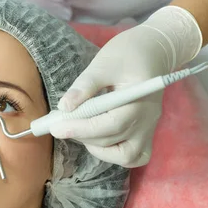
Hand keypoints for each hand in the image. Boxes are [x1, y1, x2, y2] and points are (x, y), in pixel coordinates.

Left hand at [51, 6, 202, 166]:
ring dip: (98, 148)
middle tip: (59, 125)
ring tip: (79, 129)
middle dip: (82, 136)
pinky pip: (134, 156)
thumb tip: (64, 107)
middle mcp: (148, 120)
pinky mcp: (145, 133)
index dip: (81, 129)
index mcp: (139, 100)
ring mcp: (149, 129)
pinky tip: (96, 138)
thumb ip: (84, 86)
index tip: (56, 127)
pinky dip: (113, 154)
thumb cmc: (126, 54)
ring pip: (126, 156)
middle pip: (114, 140)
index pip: (110, 124)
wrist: (152, 51)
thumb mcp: (103, 64)